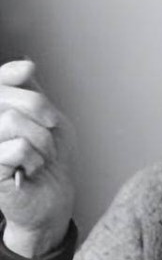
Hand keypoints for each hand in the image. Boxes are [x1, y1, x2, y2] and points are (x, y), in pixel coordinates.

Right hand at [0, 60, 75, 256]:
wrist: (55, 197)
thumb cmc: (51, 158)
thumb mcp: (47, 119)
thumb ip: (31, 92)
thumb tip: (26, 62)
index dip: (8, 73)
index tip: (28, 70)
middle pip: (8, 97)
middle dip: (41, 111)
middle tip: (50, 132)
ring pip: (13, 120)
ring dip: (42, 139)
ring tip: (42, 156)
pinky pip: (18, 148)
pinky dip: (35, 158)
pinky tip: (31, 170)